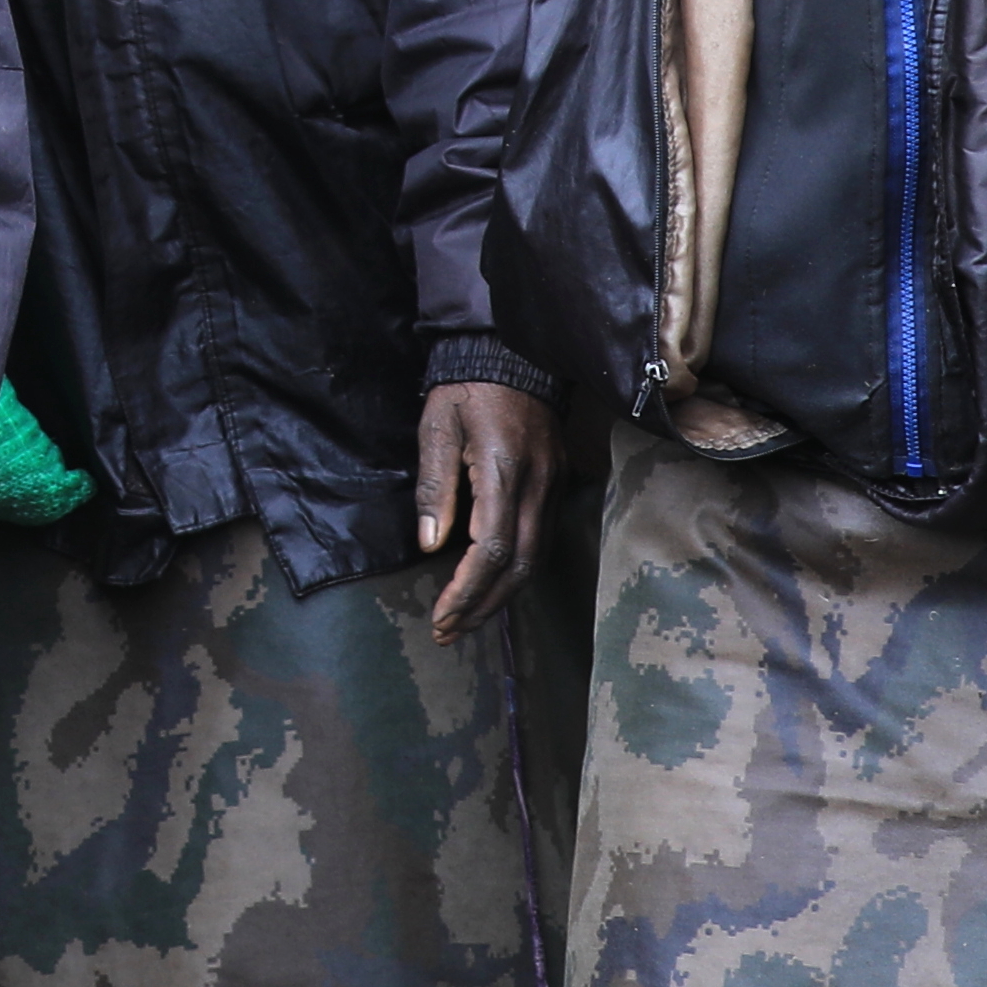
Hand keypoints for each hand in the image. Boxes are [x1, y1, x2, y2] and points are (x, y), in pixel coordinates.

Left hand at [415, 378, 553, 638]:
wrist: (511, 355)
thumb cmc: (466, 390)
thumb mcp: (437, 429)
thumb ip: (435, 487)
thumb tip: (431, 546)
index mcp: (504, 472)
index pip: (492, 550)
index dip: (466, 590)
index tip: (440, 615)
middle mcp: (537, 486)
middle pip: (520, 567)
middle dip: (483, 605)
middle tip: (448, 631)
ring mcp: (552, 486)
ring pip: (536, 559)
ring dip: (501, 596)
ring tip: (465, 619)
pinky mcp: (556, 485)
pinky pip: (541, 540)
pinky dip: (517, 572)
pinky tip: (492, 586)